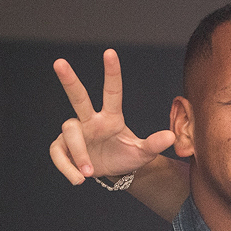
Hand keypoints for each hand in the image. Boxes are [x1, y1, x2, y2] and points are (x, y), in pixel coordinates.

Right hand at [50, 50, 175, 184]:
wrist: (112, 171)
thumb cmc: (127, 156)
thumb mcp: (143, 153)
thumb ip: (154, 144)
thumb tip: (171, 136)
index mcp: (111, 118)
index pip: (112, 92)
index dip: (111, 73)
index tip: (110, 52)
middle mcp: (90, 121)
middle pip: (78, 97)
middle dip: (69, 80)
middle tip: (59, 62)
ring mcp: (76, 133)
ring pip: (70, 133)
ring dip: (79, 154)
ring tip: (89, 173)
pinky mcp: (63, 147)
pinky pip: (59, 153)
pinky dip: (66, 167)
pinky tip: (78, 178)